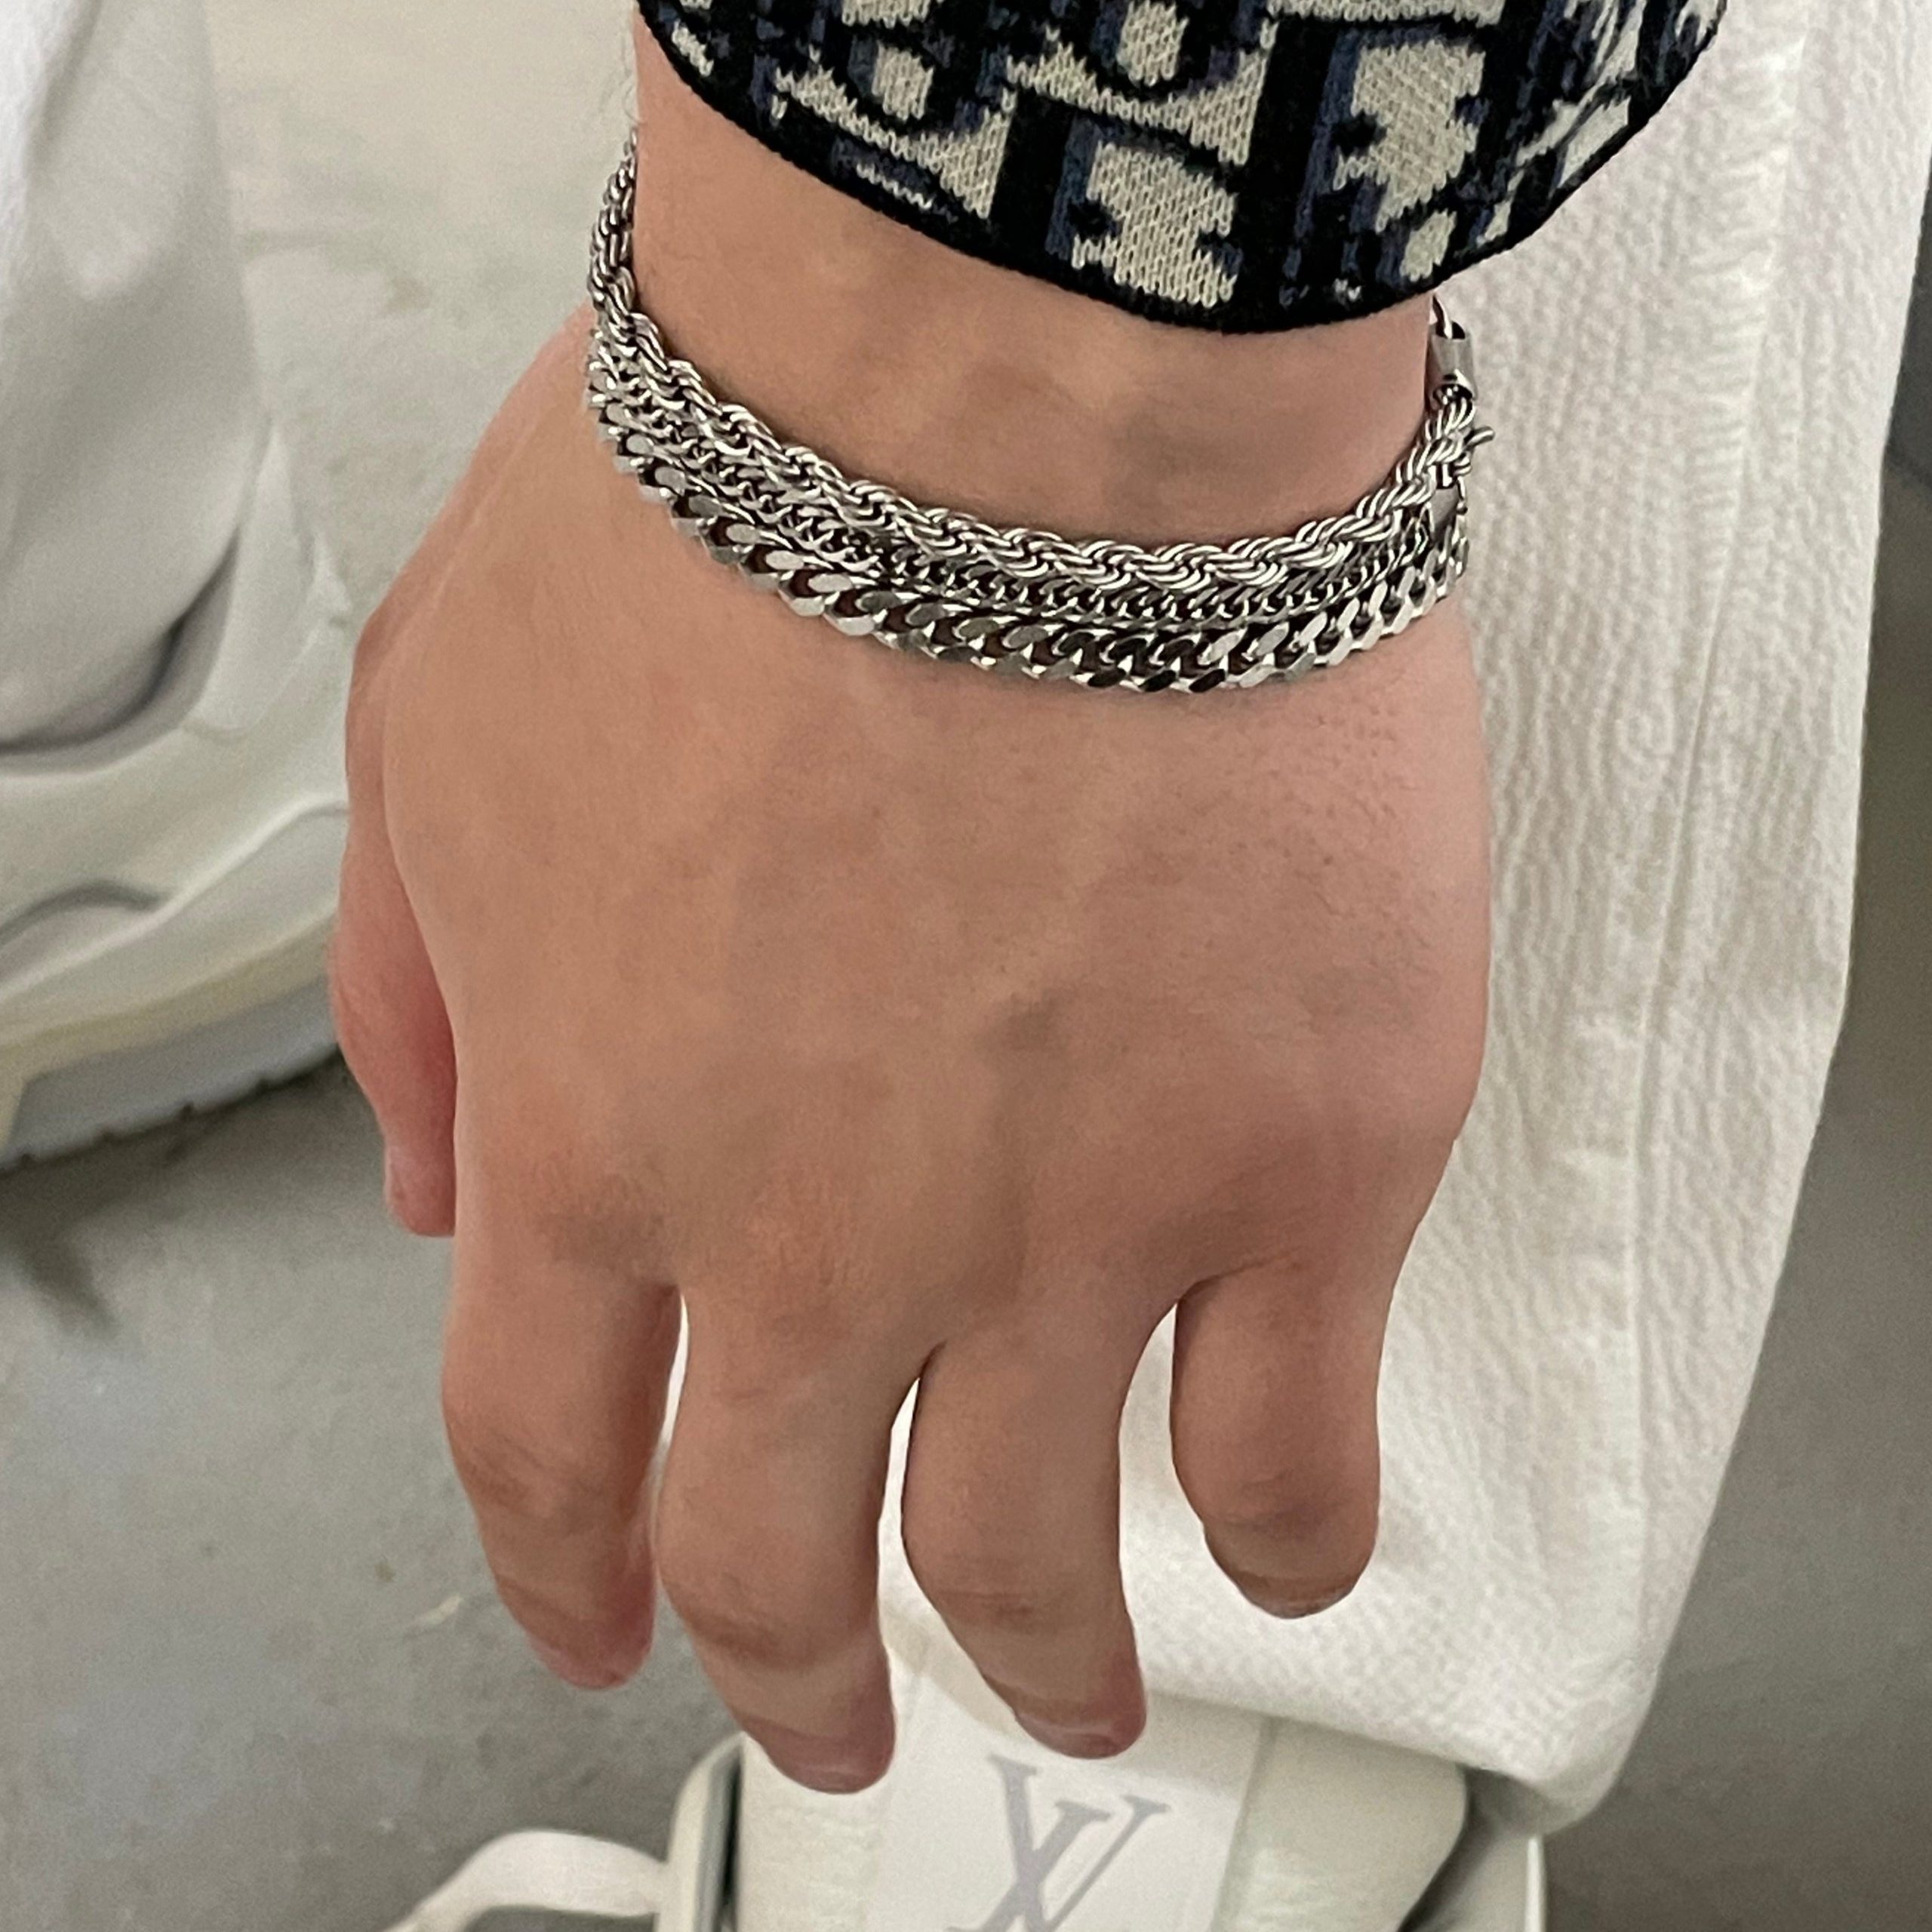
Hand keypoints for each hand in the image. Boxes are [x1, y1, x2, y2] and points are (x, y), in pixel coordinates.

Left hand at [330, 42, 1490, 1793]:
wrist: (1017, 388)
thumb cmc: (740, 496)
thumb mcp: (448, 715)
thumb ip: (420, 985)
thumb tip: (439, 1195)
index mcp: (601, 1134)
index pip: (554, 1455)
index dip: (580, 1580)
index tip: (616, 1628)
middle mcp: (822, 1236)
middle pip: (788, 1560)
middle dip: (801, 1674)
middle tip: (841, 1716)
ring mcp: (1072, 1223)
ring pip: (1040, 1557)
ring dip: (1047, 1654)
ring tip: (1070, 1684)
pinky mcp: (1298, 1161)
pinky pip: (1295, 1449)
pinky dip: (1289, 1538)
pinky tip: (1279, 1549)